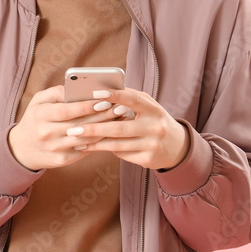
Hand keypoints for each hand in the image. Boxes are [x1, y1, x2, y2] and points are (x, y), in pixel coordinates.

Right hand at [7, 85, 125, 170]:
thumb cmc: (35, 118)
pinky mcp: (62, 160)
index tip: (104, 100)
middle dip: (102, 116)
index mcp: (40, 115)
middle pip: (79, 125)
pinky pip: (85, 149)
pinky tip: (111, 132)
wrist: (23, 148)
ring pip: (85, 139)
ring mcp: (55, 149)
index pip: (66, 111)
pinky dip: (99, 141)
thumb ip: (56, 92)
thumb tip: (77, 88)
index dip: (86, 106)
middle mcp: (46, 133)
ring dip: (105, 129)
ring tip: (119, 119)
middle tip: (120, 108)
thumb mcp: (38, 101)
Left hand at [64, 87, 189, 170]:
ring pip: (117, 144)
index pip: (132, 99)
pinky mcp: (148, 159)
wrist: (177, 146)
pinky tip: (91, 147)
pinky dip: (105, 149)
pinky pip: (121, 154)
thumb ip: (128, 98)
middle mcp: (154, 127)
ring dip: (94, 143)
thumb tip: (100, 92)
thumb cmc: (154, 119)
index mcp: (153, 109)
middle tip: (72, 128)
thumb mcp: (147, 106)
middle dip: (93, 128)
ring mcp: (152, 144)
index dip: (114, 96)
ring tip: (76, 140)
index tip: (93, 94)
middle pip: (118, 128)